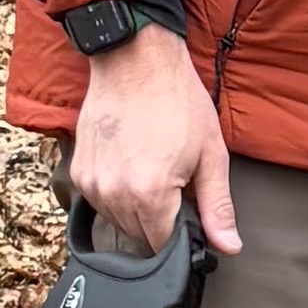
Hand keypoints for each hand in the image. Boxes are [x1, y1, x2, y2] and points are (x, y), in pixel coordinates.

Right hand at [70, 26, 239, 256]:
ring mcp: (91, 184)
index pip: (164, 246)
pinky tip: (133, 168)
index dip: (183, 237)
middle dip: (161, 224)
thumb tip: (229, 246)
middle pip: (139, 239)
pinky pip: (100, 203)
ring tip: (154, 172)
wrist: (135, 60)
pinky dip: (117, 196)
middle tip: (177, 189)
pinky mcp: (78, 172)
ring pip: (118, 223)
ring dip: (137, 212)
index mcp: (149, 194)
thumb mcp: (211, 154)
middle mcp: (114, 194)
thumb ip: (216, 206)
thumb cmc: (178, 102)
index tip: (192, 218)